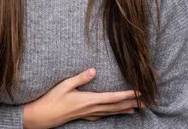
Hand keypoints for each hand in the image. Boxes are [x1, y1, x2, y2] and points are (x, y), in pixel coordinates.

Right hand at [22, 68, 140, 128]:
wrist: (41, 116)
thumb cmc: (51, 99)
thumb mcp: (64, 85)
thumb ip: (80, 78)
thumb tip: (94, 70)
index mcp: (88, 100)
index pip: (113, 98)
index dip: (127, 95)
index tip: (139, 92)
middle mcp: (91, 109)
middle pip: (115, 107)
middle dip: (131, 103)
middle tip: (145, 101)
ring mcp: (88, 114)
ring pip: (110, 112)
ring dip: (124, 110)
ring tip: (136, 109)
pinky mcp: (84, 116)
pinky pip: (102, 115)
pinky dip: (112, 113)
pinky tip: (115, 113)